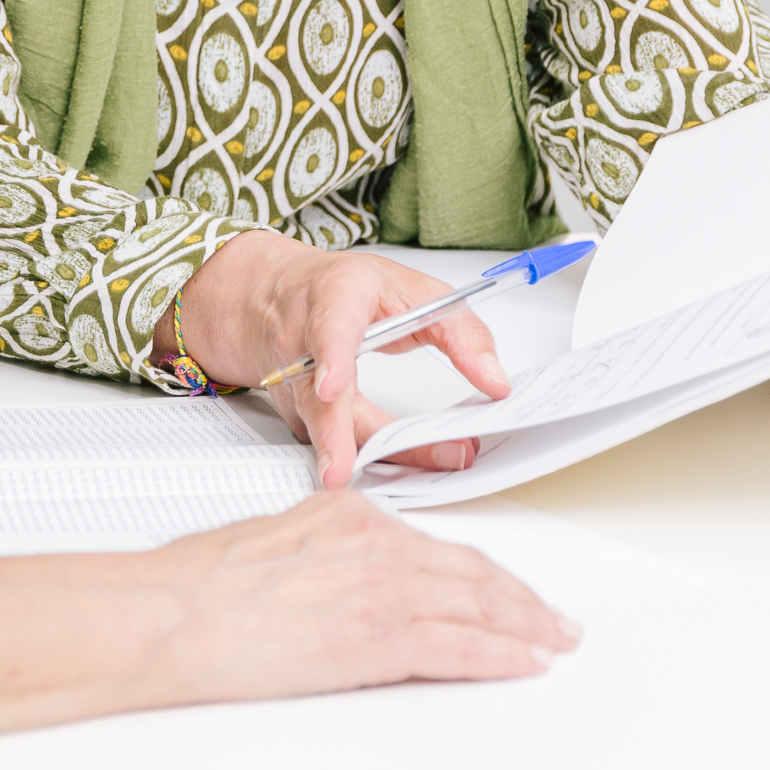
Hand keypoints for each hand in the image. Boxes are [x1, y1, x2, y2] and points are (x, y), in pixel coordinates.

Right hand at [152, 490, 577, 696]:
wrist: (175, 611)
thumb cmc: (200, 585)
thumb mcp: (274, 540)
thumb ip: (321, 550)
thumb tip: (336, 576)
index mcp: (350, 515)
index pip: (435, 546)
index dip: (480, 571)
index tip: (502, 586)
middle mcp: (376, 542)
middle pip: (471, 571)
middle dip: (519, 598)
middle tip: (552, 616)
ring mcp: (383, 587)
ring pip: (478, 604)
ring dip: (525, 625)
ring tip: (553, 638)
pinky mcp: (381, 635)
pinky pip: (461, 646)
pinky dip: (502, 655)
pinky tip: (525, 662)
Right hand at [159, 230, 509, 489]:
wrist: (274, 294)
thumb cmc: (345, 289)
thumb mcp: (414, 289)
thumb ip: (461, 330)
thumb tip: (495, 382)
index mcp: (338, 296)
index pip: (332, 327)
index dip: (331, 359)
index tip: (332, 388)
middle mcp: (306, 339)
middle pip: (320, 394)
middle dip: (333, 434)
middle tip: (344, 467)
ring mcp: (292, 379)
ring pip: (319, 425)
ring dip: (341, 455)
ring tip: (344, 480)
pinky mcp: (295, 411)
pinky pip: (326, 439)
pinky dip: (352, 457)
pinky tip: (375, 469)